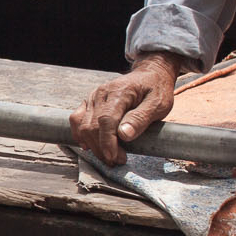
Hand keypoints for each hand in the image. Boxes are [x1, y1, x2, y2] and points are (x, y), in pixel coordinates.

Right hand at [73, 52, 187, 163]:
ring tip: (108, 156)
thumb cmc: (156, 90)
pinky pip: (77, 120)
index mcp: (119, 91)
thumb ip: (141, 118)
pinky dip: (80, 135)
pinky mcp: (89, 102)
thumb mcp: (158, 104)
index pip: (106, 120)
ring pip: (83, 126)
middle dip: (102, 148)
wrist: (149, 74)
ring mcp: (93, 97)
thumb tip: (124, 135)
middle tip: (117, 161)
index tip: (115, 158)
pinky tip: (90, 146)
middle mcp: (101, 93)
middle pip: (92, 126)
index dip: (107, 142)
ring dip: (93, 145)